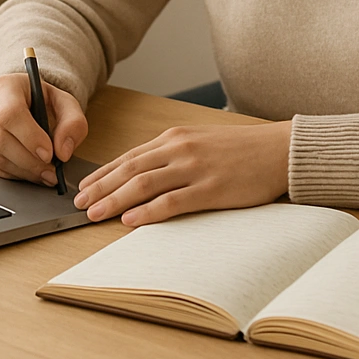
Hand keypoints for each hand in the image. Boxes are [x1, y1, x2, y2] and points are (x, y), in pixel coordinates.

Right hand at [0, 73, 87, 185]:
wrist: (24, 99)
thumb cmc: (43, 100)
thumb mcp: (66, 103)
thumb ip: (73, 123)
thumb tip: (63, 152)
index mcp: (6, 86)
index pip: (11, 114)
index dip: (30, 137)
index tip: (49, 154)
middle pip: (0, 140)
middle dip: (30, 162)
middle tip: (52, 172)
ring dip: (24, 171)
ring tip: (45, 173)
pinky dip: (13, 174)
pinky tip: (29, 170)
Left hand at [73, 121, 291, 226]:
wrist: (279, 150)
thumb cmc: (242, 149)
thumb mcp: (201, 142)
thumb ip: (173, 154)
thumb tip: (143, 172)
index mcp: (175, 137)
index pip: (129, 157)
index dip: (103, 173)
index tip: (84, 187)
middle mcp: (179, 149)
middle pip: (130, 170)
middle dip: (101, 187)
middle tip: (79, 203)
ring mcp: (194, 168)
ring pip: (143, 184)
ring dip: (115, 200)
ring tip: (95, 213)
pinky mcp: (210, 189)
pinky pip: (171, 202)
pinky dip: (147, 212)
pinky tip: (130, 220)